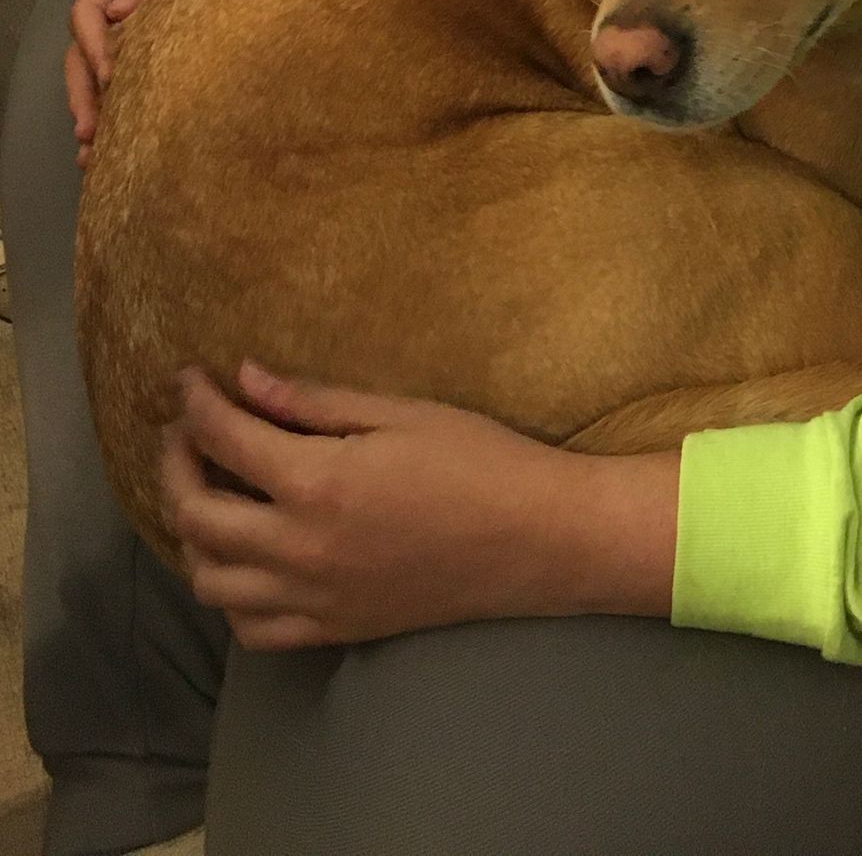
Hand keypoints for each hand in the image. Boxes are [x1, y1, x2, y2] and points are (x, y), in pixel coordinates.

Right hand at [66, 0, 276, 167]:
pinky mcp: (183, 21)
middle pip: (92, 36)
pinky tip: (136, 129)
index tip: (109, 73)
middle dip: (87, 86)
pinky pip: (151, 57)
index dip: (93, 38)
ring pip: (114, 54)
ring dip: (104, 100)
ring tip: (96, 151)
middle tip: (89, 134)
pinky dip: (140, 92)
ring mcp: (155, 1)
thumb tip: (119, 14)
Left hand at [162, 363, 678, 648]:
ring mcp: (311, 598)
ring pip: (209, 581)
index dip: (196, 404)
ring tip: (211, 493)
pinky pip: (249, 628)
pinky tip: (247, 558)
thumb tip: (244, 378)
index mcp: (317, 483)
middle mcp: (298, 549)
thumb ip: (315, 401)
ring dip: (193, 533)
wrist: (537, 540)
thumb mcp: (402, 412)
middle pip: (194, 515)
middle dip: (175, 464)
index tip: (189, 379)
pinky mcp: (331, 631)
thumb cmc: (480, 460)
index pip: (224, 439)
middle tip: (185, 432)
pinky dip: (230, 594)